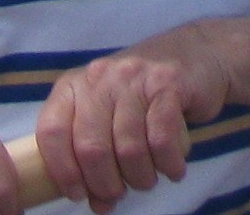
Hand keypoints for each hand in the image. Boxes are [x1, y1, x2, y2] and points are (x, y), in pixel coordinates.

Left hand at [35, 36, 231, 212]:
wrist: (197, 50)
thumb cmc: (144, 94)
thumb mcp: (109, 116)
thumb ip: (98, 157)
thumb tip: (99, 206)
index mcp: (75, 85)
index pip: (52, 132)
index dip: (63, 171)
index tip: (79, 194)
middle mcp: (100, 77)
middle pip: (90, 147)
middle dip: (106, 184)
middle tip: (120, 192)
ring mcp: (134, 77)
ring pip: (128, 147)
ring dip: (140, 177)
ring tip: (148, 179)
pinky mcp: (169, 83)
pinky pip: (161, 138)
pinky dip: (168, 163)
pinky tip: (174, 169)